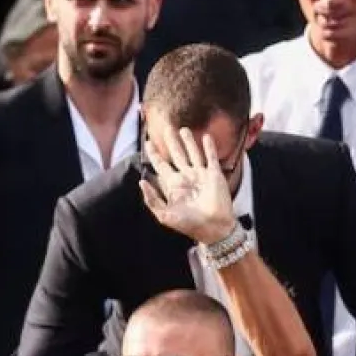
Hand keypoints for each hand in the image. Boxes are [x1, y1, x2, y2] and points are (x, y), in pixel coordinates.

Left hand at [138, 127, 236, 244]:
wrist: (213, 228)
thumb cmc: (189, 224)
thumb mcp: (165, 215)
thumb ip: (152, 200)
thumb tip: (141, 181)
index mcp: (174, 185)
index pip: (161, 165)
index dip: (154, 154)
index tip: (147, 142)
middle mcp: (186, 177)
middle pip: (176, 155)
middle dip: (171, 142)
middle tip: (166, 127)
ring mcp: (201, 175)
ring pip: (193, 153)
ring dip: (188, 141)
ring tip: (183, 129)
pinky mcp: (214, 175)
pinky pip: (211, 157)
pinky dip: (209, 147)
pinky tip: (206, 137)